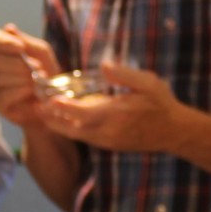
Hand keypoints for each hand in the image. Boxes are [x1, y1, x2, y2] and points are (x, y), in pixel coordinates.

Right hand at [0, 28, 60, 128]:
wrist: (53, 101)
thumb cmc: (46, 74)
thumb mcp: (42, 54)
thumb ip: (27, 42)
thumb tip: (9, 28)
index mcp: (1, 51)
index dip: (3, 42)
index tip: (20, 47)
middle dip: (19, 64)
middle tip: (38, 70)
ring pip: (1, 77)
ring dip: (24, 78)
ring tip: (39, 81)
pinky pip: (5, 94)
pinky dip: (22, 91)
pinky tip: (32, 92)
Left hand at [41, 60, 183, 153]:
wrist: (175, 132)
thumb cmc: (161, 104)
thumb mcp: (148, 83)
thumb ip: (125, 75)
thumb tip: (105, 66)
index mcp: (115, 115)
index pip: (82, 113)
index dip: (64, 107)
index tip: (49, 99)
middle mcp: (108, 132)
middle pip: (72, 129)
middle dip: (53, 120)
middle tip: (36, 109)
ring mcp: (109, 141)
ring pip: (77, 136)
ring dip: (60, 126)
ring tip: (44, 114)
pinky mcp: (110, 145)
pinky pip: (86, 139)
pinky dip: (72, 131)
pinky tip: (65, 121)